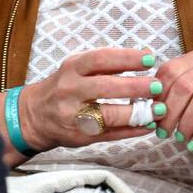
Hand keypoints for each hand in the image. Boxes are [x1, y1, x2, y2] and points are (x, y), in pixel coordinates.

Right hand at [1, 47, 156, 155]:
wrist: (34, 116)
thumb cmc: (64, 86)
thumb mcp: (77, 68)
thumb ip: (108, 63)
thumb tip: (146, 54)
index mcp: (72, 69)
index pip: (101, 59)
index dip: (127, 58)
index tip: (150, 58)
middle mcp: (70, 91)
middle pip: (106, 87)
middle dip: (136, 86)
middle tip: (158, 85)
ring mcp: (74, 116)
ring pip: (109, 115)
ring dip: (138, 113)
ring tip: (159, 109)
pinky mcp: (81, 137)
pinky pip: (111, 135)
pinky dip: (133, 130)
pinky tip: (149, 125)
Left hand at [152, 50, 192, 151]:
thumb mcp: (187, 98)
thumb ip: (169, 97)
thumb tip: (149, 111)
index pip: (170, 71)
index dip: (159, 95)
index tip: (153, 115)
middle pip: (185, 85)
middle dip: (170, 113)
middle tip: (164, 133)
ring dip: (187, 123)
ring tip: (181, 138)